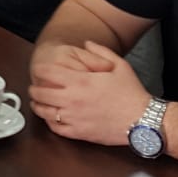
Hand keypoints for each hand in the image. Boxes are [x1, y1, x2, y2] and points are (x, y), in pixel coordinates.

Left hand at [26, 41, 149, 145]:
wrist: (143, 121)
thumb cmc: (132, 93)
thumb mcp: (120, 65)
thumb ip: (100, 52)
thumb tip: (86, 43)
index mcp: (80, 81)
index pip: (47, 72)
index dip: (39, 69)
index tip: (38, 70)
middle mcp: (72, 99)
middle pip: (40, 93)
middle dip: (34, 88)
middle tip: (34, 87)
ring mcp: (74, 117)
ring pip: (44, 112)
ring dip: (37, 106)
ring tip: (37, 102)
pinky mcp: (79, 133)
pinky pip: (56, 128)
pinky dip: (50, 122)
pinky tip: (51, 118)